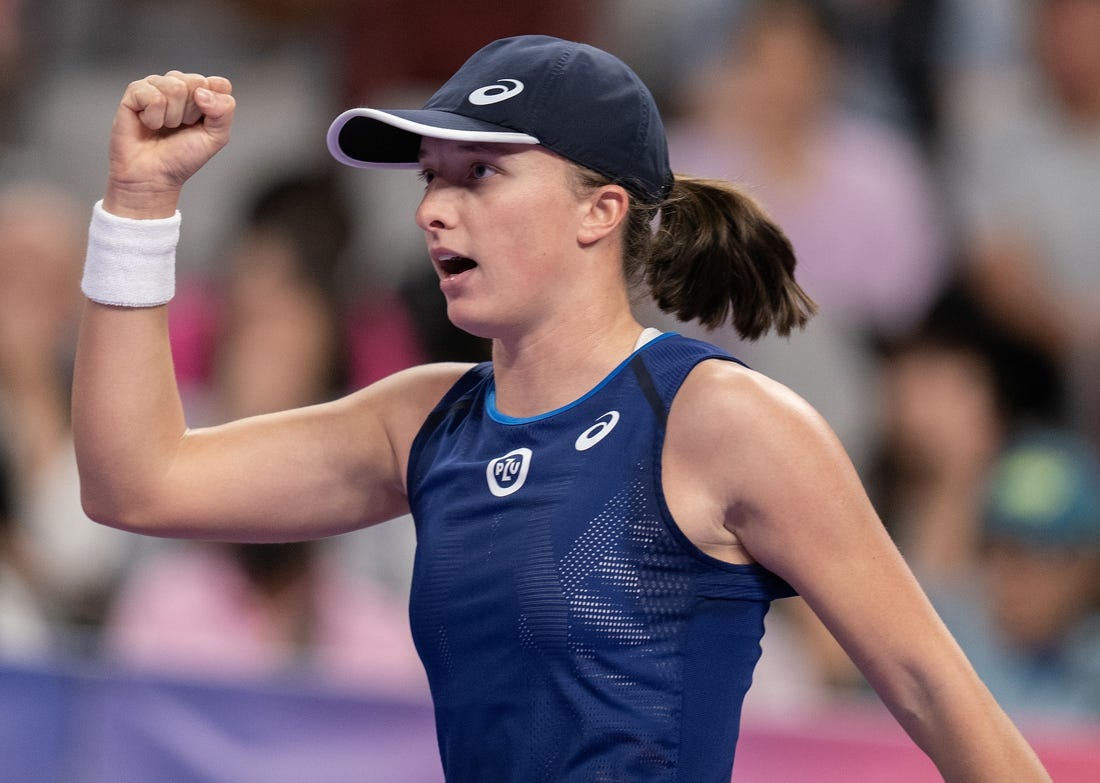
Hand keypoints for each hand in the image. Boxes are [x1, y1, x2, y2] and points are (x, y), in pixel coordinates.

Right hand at [104, 71, 234, 217]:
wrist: (154, 176)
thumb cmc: (183, 156)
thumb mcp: (216, 137)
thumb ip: (224, 111)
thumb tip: (202, 92)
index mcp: (202, 94)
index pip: (220, 84)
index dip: (214, 106)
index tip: (202, 124)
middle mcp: (180, 85)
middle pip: (197, 82)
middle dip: (191, 112)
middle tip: (181, 127)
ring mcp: (156, 86)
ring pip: (175, 87)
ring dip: (172, 116)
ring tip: (164, 127)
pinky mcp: (135, 92)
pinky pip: (152, 95)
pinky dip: (153, 117)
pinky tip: (149, 124)